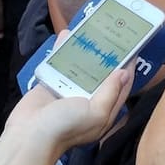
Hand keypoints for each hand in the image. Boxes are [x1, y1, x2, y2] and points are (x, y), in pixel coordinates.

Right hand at [6, 34, 133, 153]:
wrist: (30, 135)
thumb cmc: (66, 127)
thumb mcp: (96, 113)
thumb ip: (110, 92)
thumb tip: (124, 73)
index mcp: (104, 110)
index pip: (121, 86)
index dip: (128, 68)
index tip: (134, 48)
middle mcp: (89, 100)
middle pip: (102, 74)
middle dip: (107, 56)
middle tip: (113, 34)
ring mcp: (69, 91)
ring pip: (81, 66)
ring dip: (85, 50)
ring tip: (92, 30)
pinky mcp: (51, 84)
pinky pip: (60, 64)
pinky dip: (62, 50)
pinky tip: (65, 35)